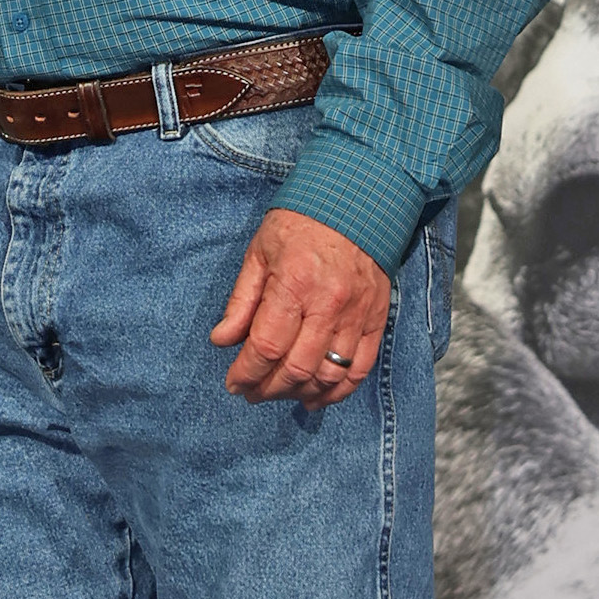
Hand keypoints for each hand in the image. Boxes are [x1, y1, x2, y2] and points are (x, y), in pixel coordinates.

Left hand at [211, 207, 389, 406]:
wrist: (356, 202)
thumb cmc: (300, 225)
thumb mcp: (259, 254)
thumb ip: (241, 301)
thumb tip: (222, 340)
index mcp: (294, 284)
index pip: (267, 346)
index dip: (247, 372)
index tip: (234, 383)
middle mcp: (328, 304)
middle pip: (296, 368)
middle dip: (268, 389)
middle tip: (252, 392)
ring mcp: (357, 315)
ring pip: (328, 374)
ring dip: (299, 393)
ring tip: (279, 394)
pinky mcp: (376, 320)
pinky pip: (359, 368)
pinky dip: (337, 391)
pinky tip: (316, 397)